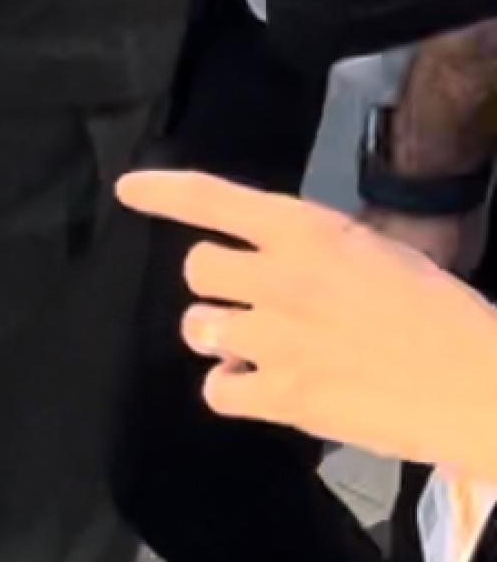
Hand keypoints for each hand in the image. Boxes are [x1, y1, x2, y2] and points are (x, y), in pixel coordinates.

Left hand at [119, 169, 496, 475]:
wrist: (480, 385)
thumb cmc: (440, 312)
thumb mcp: (372, 251)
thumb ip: (310, 249)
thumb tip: (271, 256)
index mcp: (304, 231)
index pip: (211, 199)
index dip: (162, 191)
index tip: (127, 189)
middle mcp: (278, 277)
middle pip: (196, 270)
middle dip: (217, 286)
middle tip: (250, 303)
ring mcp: (277, 340)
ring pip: (198, 328)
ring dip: (220, 338)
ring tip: (254, 349)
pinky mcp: (287, 399)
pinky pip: (218, 392)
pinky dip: (231, 391)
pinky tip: (257, 389)